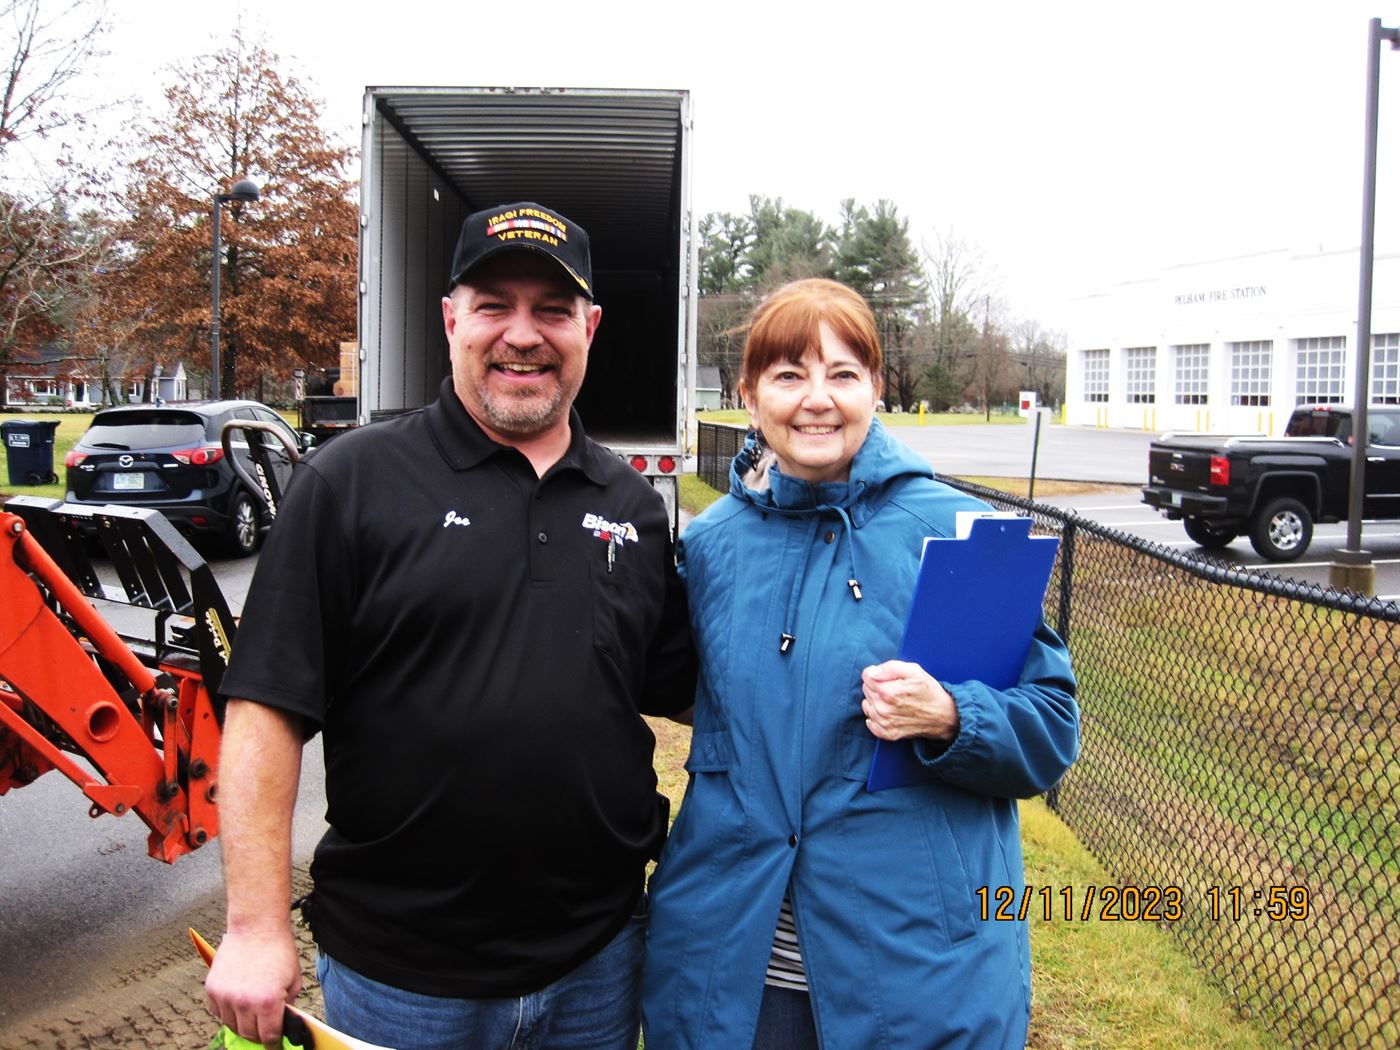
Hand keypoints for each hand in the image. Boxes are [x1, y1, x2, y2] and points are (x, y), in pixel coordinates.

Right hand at [204, 927, 300, 1047]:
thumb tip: (282, 1022)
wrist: (256, 927)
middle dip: (259, 1034)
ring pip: (231, 1025)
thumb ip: (287, 1004)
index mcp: (267, 1002)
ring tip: (251, 1014)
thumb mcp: (293, 979)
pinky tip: (237, 1004)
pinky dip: (226, 1012)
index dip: (273, 1043)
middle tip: (264, 1029)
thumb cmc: (278, 950)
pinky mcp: (212, 989)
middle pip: (248, 1034)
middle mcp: (244, 1002)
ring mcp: (226, 996)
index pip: (268, 1036)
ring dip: (242, 1023)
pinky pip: (217, 1012)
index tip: (274, 1046)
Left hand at [861, 660, 959, 741]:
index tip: (889, 677)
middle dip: (877, 686)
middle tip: (895, 688)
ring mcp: (885, 723)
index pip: (866, 676)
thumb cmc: (929, 691)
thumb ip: (890, 668)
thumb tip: (871, 672)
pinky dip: (876, 717)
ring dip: (875, 701)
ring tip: (893, 700)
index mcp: (887, 692)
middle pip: (866, 690)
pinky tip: (888, 712)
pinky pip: (870, 723)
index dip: (877, 673)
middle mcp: (883, 709)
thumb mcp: (914, 671)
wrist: (944, 716)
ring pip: (867, 705)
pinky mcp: (888, 734)